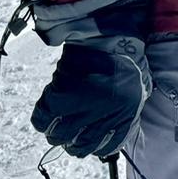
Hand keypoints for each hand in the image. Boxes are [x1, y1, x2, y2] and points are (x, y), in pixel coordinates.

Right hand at [32, 38, 151, 157]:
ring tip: (58, 116)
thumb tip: (106, 136)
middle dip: (71, 140)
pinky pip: (43, 119)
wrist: (108, 30)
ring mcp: (83, 107)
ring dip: (55, 130)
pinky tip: (49, 105)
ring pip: (58, 136)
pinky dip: (42, 116)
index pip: (107, 147)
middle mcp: (105, 115)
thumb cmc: (123, 59)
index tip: (85, 139)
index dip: (93, 145)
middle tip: (67, 128)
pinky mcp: (62, 96)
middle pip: (79, 146)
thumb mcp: (135, 89)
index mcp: (126, 114)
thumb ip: (123, 115)